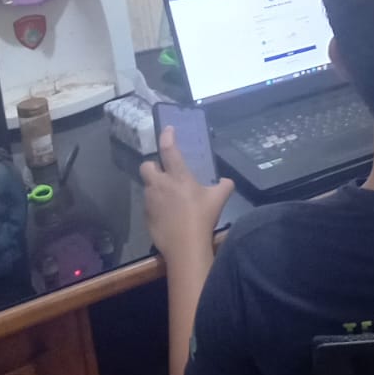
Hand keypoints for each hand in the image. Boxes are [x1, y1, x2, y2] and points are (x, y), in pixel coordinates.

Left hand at [142, 126, 234, 260]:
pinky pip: (149, 204)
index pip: (169, 149)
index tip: (168, 129)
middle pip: (146, 166)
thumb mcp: (219, 199)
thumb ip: (224, 186)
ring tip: (168, 195)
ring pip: (147, 186)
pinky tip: (168, 213)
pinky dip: (156, 204)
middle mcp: (160, 184)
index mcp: (178, 176)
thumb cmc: (202, 217)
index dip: (167, 136)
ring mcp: (150, 201)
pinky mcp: (146, 216)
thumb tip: (227, 181)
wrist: (185, 246)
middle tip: (164, 171)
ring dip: (155, 186)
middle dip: (153, 165)